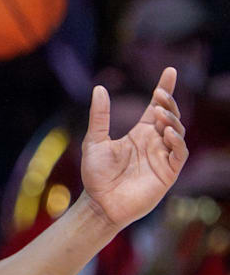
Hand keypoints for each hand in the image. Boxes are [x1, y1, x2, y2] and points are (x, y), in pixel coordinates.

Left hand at [80, 67, 189, 228]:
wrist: (99, 204)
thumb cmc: (96, 176)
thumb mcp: (95, 141)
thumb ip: (99, 116)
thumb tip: (99, 88)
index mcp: (140, 134)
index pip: (156, 107)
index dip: (165, 89)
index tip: (170, 71)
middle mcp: (154, 143)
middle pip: (170, 116)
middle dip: (168, 103)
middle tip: (160, 93)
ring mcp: (163, 157)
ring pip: (178, 132)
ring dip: (171, 120)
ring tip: (159, 112)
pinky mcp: (168, 172)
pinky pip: (179, 153)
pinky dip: (176, 141)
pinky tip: (166, 132)